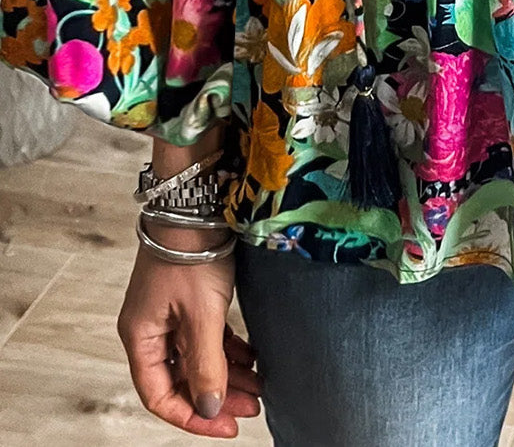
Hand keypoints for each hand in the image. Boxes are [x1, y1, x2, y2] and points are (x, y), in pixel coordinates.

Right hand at [117, 238, 261, 438]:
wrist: (197, 201)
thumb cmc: (190, 251)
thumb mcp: (201, 315)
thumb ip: (205, 365)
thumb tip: (208, 408)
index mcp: (141, 337)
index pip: (160, 396)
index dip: (193, 417)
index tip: (226, 425)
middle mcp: (151, 328)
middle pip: (180, 379)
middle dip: (217, 396)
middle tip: (252, 406)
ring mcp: (170, 313)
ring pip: (197, 358)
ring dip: (227, 374)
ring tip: (260, 385)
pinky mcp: (188, 298)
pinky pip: (206, 337)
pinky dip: (227, 350)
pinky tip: (252, 358)